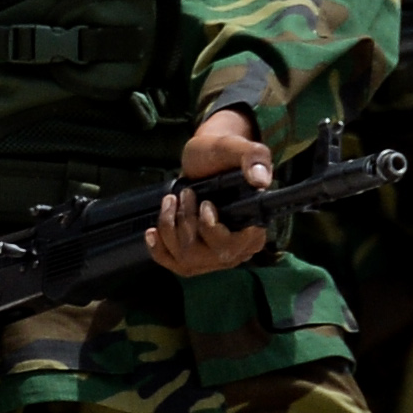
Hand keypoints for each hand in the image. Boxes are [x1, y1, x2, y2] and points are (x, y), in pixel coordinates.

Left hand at [150, 108, 272, 276]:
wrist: (204, 161)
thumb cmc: (221, 155)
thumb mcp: (236, 148)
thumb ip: (254, 158)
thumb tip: (260, 180)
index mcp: (255, 229)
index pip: (232, 246)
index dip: (211, 228)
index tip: (205, 204)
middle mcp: (238, 249)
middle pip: (205, 254)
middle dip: (186, 221)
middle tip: (185, 194)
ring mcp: (214, 257)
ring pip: (186, 259)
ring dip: (170, 227)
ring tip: (171, 200)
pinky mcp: (194, 256)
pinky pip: (173, 264)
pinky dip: (159, 248)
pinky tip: (152, 232)